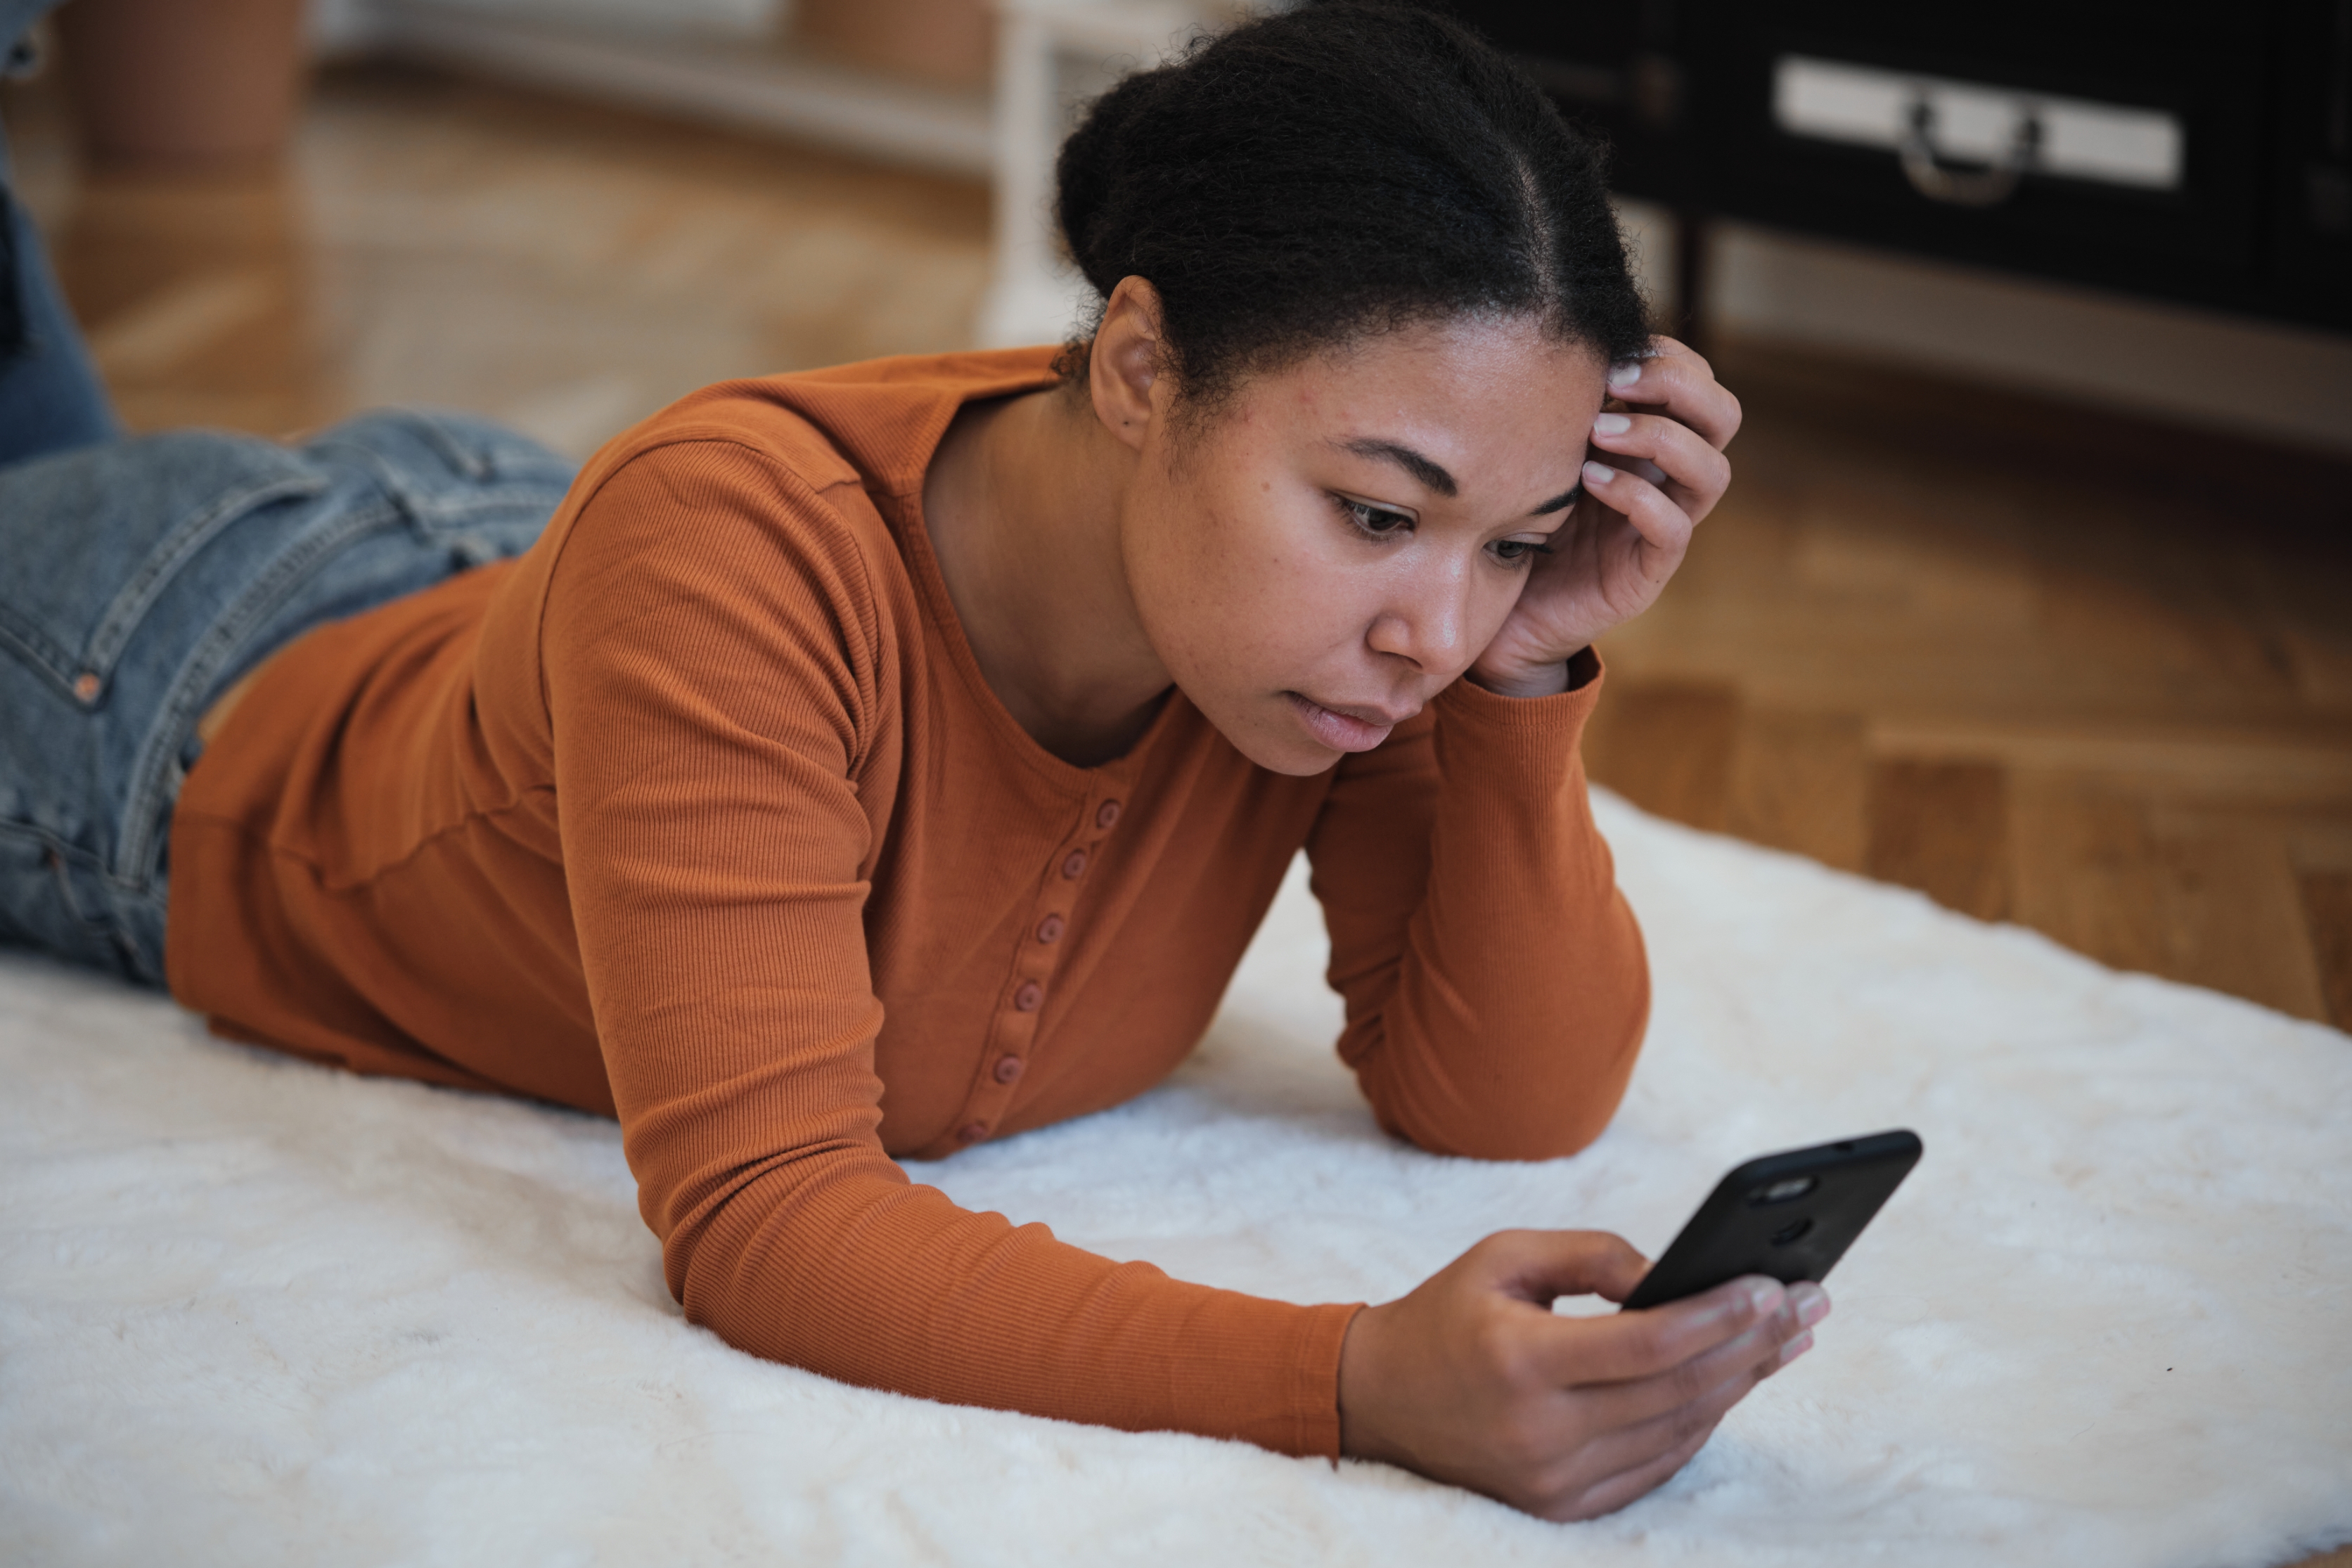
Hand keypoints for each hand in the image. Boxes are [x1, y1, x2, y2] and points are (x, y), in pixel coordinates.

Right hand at [1336, 1230, 1826, 1520]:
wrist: (1377, 1397)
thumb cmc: (1446, 1314)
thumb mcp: (1504, 1256)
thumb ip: (1592, 1255)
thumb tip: (1673, 1275)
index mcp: (1520, 1360)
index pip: (1650, 1343)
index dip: (1721, 1315)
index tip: (1775, 1286)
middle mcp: (1539, 1431)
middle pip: (1679, 1390)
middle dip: (1754, 1344)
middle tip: (1808, 1305)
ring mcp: (1552, 1479)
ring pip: (1678, 1431)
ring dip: (1740, 1384)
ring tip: (1786, 1340)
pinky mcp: (1561, 1506)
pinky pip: (1656, 1466)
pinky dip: (1700, 1424)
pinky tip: (1732, 1384)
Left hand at [1469, 338, 1740, 696]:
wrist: (1502, 613)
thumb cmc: (1514, 520)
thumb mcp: (1535, 451)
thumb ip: (1557, 406)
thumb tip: (1548, 338)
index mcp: (1647, 439)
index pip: (1696, 380)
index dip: (1667, 355)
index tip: (1611, 348)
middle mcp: (1666, 477)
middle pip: (1723, 416)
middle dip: (1679, 385)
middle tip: (1615, 381)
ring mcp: (1663, 524)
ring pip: (1712, 471)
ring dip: (1659, 438)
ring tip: (1598, 433)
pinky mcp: (1646, 572)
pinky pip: (1671, 529)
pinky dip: (1637, 497)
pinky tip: (1588, 481)